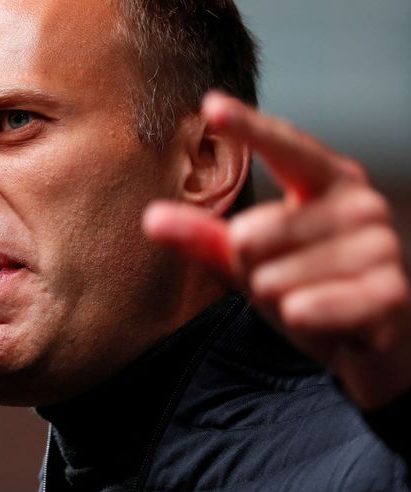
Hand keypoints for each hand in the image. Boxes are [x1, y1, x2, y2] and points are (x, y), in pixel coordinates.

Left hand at [144, 93, 410, 409]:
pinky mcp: (389, 293)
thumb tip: (151, 218)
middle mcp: (359, 204)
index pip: (284, 147)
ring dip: (276, 299)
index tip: (211, 106)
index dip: (248, 127)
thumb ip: (205, 237)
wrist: (370, 338)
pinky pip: (307, 308)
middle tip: (281, 277)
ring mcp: (380, 246)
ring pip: (273, 277)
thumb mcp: (251, 259)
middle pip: (251, 235)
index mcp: (327, 180)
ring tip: (306, 298)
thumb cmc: (308, 283)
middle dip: (249, 268)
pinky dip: (299, 319)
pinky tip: (313, 316)